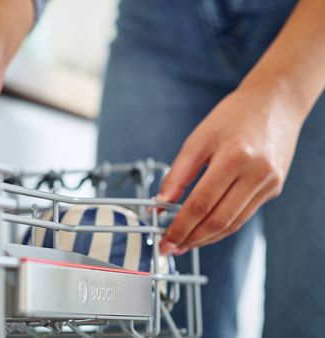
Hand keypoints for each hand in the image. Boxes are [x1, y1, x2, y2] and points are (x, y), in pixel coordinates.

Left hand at [158, 82, 305, 254]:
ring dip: (207, 239)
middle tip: (172, 248)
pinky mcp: (274, 188)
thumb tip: (160, 204)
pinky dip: (223, 226)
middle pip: (219, 220)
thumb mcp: (198, 139)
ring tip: (185, 244)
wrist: (275, 102)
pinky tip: (206, 230)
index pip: (201, 204)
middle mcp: (256, 174)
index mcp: (234, 157)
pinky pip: (244, 215)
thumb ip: (178, 174)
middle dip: (192, 239)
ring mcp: (269, 183)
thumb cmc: (233, 116)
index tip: (164, 240)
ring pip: (234, 224)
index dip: (180, 227)